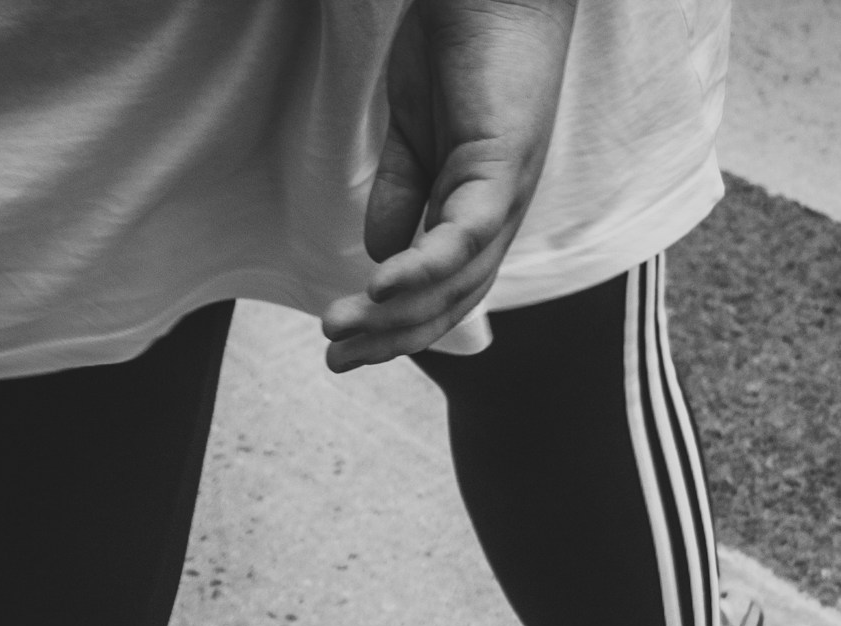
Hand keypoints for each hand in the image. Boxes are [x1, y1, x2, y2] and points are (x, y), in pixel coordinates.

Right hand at [321, 0, 576, 372]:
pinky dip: (426, 264)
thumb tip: (377, 254)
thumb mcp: (414, 133)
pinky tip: (381, 284)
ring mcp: (506, 192)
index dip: (392, 328)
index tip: (341, 349)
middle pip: (448, 302)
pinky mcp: (505, 163)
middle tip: (334, 364)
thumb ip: (400, 192)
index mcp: (475, 212)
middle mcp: (497, 215)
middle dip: (388, 339)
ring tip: (340, 330)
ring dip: (395, 313)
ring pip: (456, 280)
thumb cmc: (457, 46)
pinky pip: (466, 232)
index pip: (439, 292)